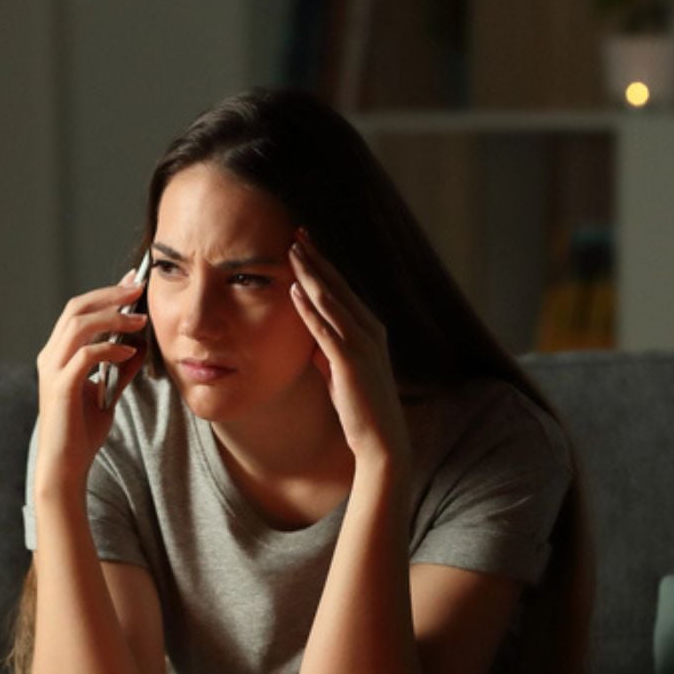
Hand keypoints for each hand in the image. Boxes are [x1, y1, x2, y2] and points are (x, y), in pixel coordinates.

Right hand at [33, 271, 148, 493]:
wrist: (65, 466)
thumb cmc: (81, 432)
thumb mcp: (107, 394)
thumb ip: (120, 369)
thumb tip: (138, 347)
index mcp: (57, 355)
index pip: (78, 311)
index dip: (105, 294)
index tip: (132, 284)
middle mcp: (50, 357)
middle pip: (76, 309)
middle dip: (109, 295)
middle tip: (138, 288)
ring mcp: (52, 371)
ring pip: (78, 326)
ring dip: (112, 318)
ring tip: (139, 320)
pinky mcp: (61, 387)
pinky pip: (85, 356)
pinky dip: (109, 348)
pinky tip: (129, 351)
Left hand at [287, 228, 411, 475]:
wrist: (380, 440)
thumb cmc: (360, 407)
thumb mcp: (340, 372)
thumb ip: (327, 352)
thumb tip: (310, 339)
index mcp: (370, 329)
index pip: (342, 289)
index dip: (322, 265)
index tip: (304, 244)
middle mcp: (370, 330)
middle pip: (338, 285)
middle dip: (316, 258)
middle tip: (297, 233)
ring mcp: (362, 344)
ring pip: (332, 300)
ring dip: (311, 274)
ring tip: (292, 250)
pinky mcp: (351, 361)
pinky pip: (326, 328)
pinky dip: (310, 308)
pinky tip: (295, 291)